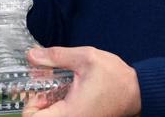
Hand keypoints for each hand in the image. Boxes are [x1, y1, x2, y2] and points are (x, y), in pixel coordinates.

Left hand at [22, 46, 141, 116]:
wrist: (137, 91)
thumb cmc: (115, 77)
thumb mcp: (86, 58)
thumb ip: (56, 56)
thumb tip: (32, 55)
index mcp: (68, 113)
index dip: (28, 101)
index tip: (34, 86)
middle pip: (38, 115)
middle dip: (37, 96)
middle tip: (44, 78)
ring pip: (49, 113)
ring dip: (47, 97)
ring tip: (56, 78)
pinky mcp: (79, 116)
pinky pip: (60, 111)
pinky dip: (57, 99)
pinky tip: (66, 84)